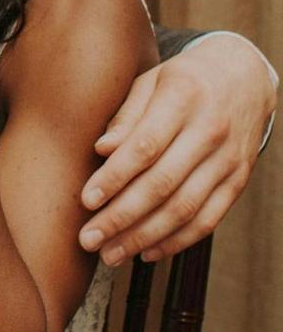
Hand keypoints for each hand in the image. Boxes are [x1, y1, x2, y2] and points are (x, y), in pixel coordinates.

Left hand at [78, 35, 275, 263]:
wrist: (246, 76)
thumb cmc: (183, 79)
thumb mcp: (151, 81)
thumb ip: (125, 115)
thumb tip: (100, 149)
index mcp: (184, 99)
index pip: (145, 147)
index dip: (114, 177)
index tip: (85, 201)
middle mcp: (210, 132)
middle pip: (162, 184)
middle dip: (121, 218)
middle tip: (88, 239)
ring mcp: (229, 160)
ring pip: (185, 209)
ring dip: (144, 237)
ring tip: (110, 255)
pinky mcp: (239, 180)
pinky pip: (209, 219)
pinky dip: (178, 241)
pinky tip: (147, 252)